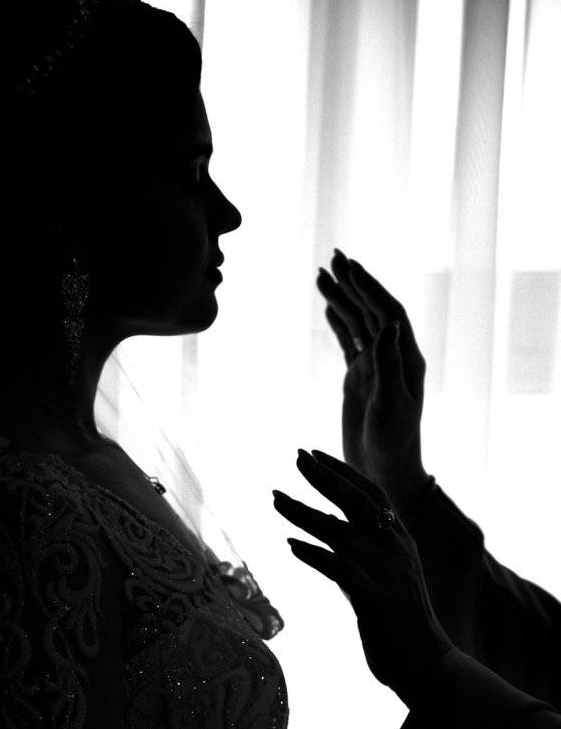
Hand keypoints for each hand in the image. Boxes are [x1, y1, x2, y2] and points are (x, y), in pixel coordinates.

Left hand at [273, 449, 452, 701]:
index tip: (313, 454)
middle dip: (325, 478)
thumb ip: (356, 551)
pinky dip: (314, 554)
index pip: (372, 494)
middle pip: (357, 502)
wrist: (426, 662)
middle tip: (296, 456)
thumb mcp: (382, 576)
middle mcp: (394, 550)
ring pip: (340, 531)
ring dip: (305, 513)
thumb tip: (320, 529)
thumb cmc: (399, 621)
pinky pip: (338, 569)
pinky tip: (290, 545)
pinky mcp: (372, 600)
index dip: (342, 472)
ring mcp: (384, 573)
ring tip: (276, 498)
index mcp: (400, 541)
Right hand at [316, 251, 429, 510]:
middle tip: (335, 255)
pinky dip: (338, 321)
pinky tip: (328, 306)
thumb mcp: (392, 406)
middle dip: (355, 281)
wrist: (386, 473)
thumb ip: (389, 365)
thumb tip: (389, 325)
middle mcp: (393, 356)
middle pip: (373, 308)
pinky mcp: (360, 379)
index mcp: (406, 358)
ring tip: (322, 273)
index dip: (370, 287)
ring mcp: (375, 366)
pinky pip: (349, 342)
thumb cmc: (394, 444)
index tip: (350, 266)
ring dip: (342, 297)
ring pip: (358, 322)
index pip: (389, 311)